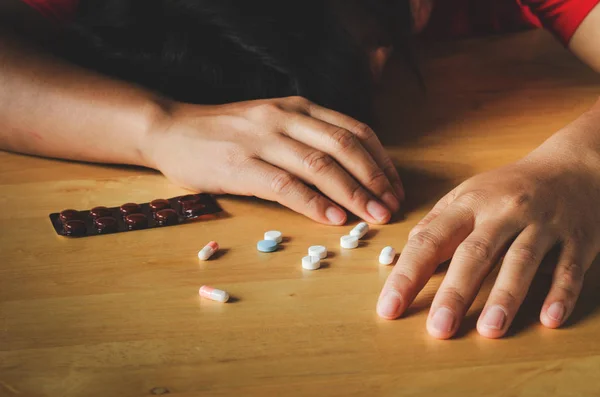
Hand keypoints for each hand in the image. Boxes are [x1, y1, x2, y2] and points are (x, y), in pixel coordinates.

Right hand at [143, 96, 403, 224]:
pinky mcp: (241, 165)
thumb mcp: (272, 120)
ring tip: (373, 216)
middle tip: (392, 206)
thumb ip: (306, 136)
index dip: (381, 160)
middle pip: (344, 146)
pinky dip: (314, 203)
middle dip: (375, 178)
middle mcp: (285, 117)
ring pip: (320, 165)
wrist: (171, 129)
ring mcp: (262, 139)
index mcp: (298, 106)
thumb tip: (349, 172)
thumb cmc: (225, 132)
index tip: (395, 187)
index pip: (354, 130)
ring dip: (353, 193)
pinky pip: (286, 185)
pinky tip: (333, 218)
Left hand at [376, 137, 599, 337]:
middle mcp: (504, 213)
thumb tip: (407, 252)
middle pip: (476, 253)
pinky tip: (548, 319)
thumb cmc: (510, 188)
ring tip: (489, 330)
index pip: (431, 240)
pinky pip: (568, 268)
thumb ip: (436, 222)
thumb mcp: (467, 194)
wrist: (572, 167)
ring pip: (522, 261)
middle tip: (438, 328)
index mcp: (470, 204)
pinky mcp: (576, 239)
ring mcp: (542, 225)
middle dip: (455, 292)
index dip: (408, 275)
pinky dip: (560, 294)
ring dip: (505, 297)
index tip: (389, 307)